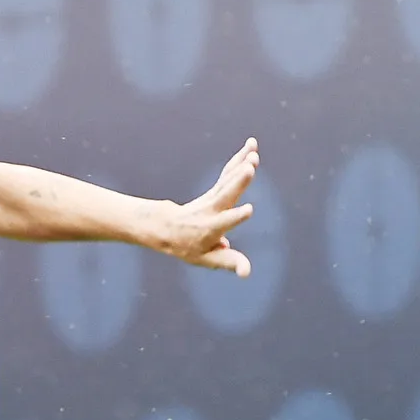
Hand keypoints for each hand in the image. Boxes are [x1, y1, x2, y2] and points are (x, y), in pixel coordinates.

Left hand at [159, 138, 259, 276]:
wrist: (165, 227)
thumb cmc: (187, 247)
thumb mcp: (206, 259)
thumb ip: (228, 262)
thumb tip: (246, 273)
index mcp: (210, 228)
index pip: (224, 222)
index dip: (235, 217)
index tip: (249, 210)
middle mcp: (211, 210)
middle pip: (225, 194)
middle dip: (237, 182)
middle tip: (250, 169)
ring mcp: (213, 197)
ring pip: (227, 178)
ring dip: (241, 164)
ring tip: (253, 151)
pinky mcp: (216, 189)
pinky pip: (228, 172)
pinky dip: (239, 159)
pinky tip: (252, 145)